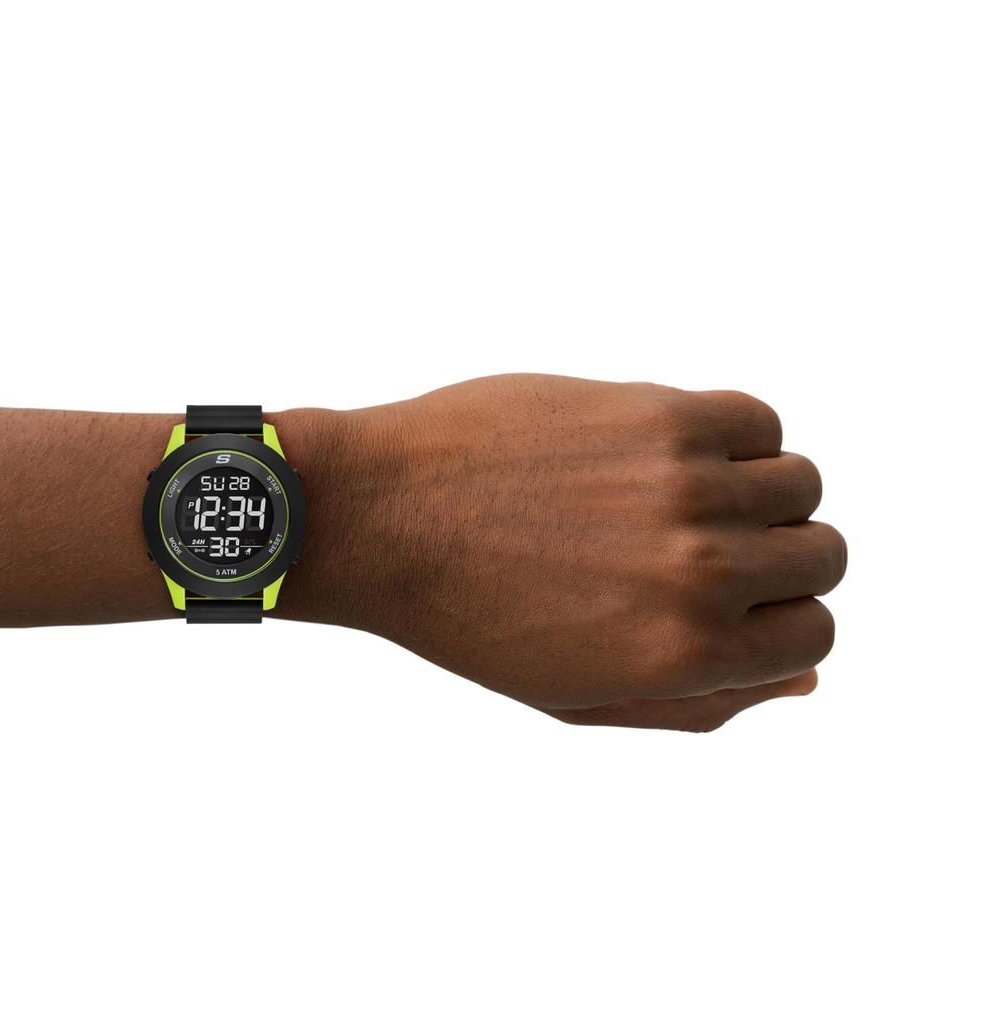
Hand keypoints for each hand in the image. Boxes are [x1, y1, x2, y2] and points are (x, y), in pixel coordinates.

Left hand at [285, 374, 845, 730]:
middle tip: (703, 549)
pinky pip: (757, 418)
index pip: (815, 636)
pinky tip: (669, 453)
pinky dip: (734, 436)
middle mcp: (703, 570)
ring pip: (800, 482)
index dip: (779, 622)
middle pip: (824, 555)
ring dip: (758, 494)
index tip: (731, 603)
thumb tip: (805, 679)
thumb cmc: (473, 617)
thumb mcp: (583, 697)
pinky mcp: (658, 411)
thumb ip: (704, 703)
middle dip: (779, 561)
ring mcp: (686, 482)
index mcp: (687, 655)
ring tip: (680, 499)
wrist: (383, 516)